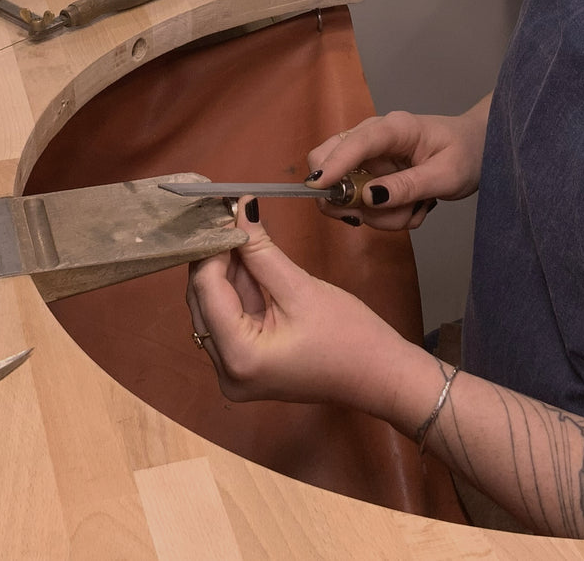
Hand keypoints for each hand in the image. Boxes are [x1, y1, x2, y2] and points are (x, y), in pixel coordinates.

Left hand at [186, 203, 431, 415]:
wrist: (380, 375)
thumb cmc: (350, 337)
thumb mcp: (301, 287)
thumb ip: (261, 249)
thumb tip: (239, 208)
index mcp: (238, 356)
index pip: (205, 289)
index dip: (213, 247)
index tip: (223, 211)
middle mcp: (226, 371)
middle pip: (203, 300)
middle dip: (216, 256)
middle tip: (229, 215)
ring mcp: (235, 371)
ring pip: (215, 307)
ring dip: (227, 270)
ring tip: (241, 231)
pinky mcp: (247, 364)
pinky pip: (231, 318)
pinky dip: (239, 289)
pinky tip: (249, 259)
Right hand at [307, 100, 489, 230]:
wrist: (478, 150)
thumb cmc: (467, 154)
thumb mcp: (446, 175)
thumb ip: (408, 187)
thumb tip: (368, 198)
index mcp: (395, 128)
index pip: (355, 142)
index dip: (333, 164)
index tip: (318, 188)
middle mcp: (373, 138)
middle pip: (329, 159)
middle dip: (346, 197)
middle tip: (371, 215)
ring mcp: (369, 157)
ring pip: (346, 191)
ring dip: (379, 214)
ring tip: (417, 209)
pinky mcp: (371, 175)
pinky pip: (362, 203)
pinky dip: (385, 215)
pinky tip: (412, 207)